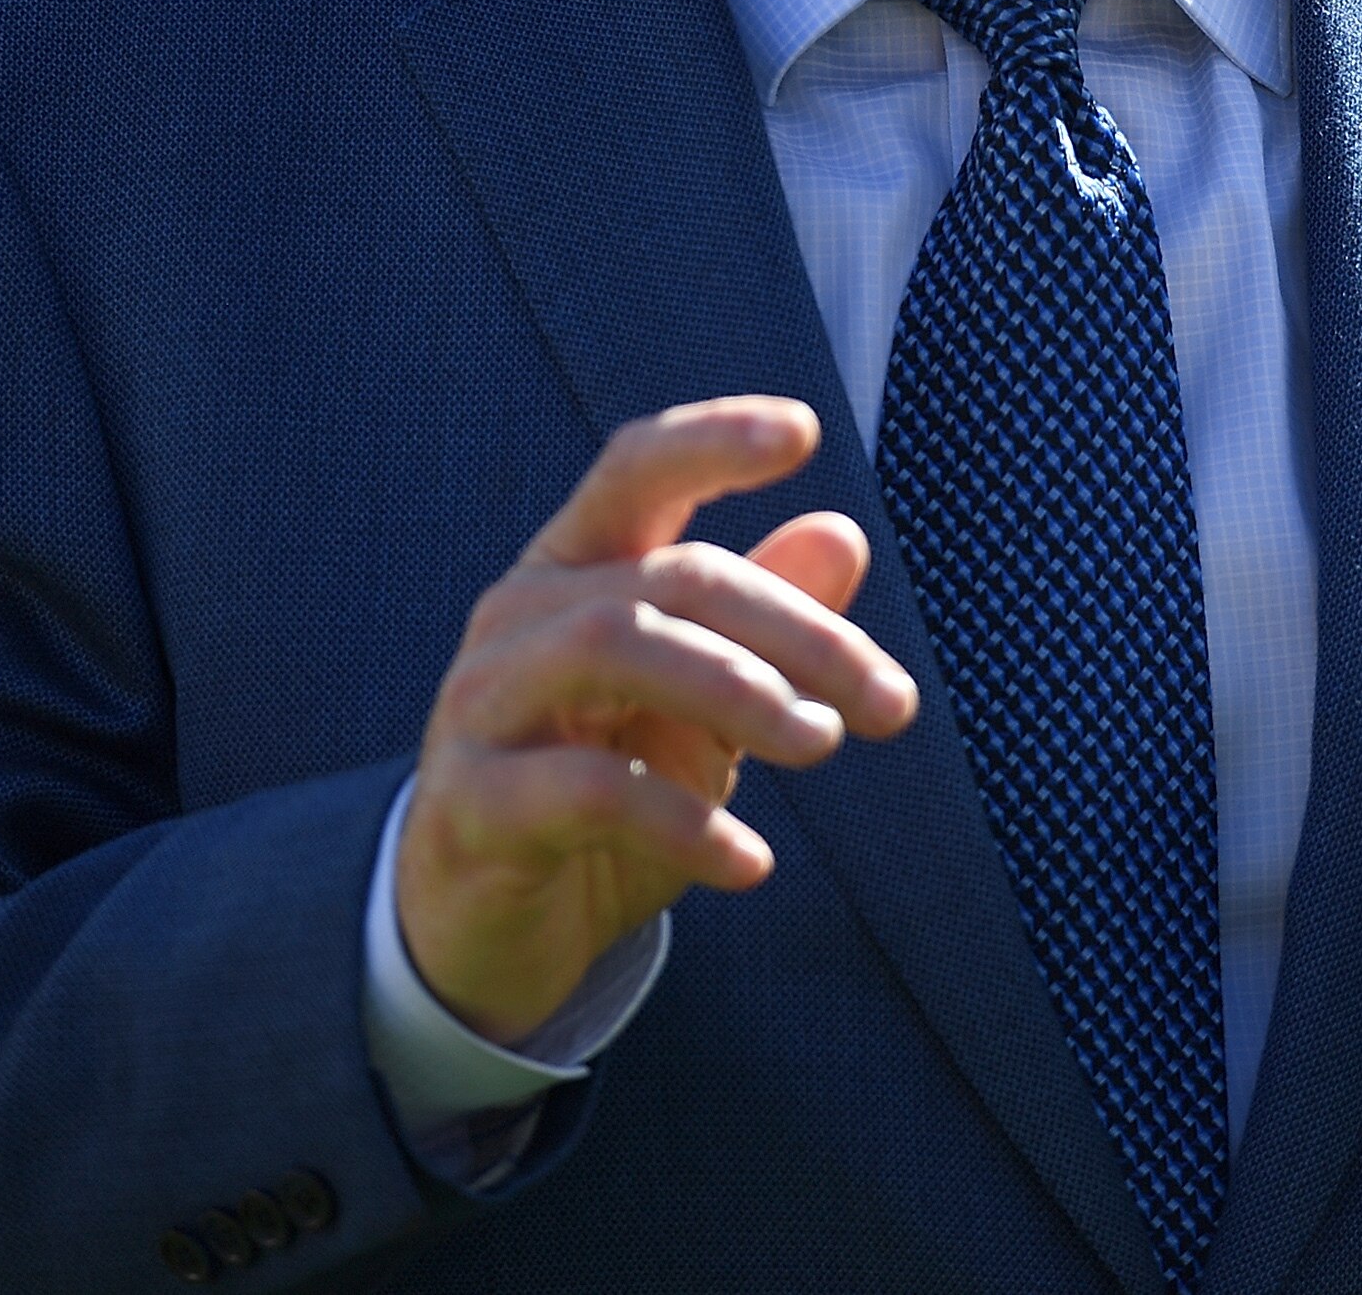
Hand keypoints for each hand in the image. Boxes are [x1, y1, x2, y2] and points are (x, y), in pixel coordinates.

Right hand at [398, 397, 917, 1044]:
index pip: (635, 470)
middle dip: (796, 631)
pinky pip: (589, 790)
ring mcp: (481, 705)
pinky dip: (686, 823)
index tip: (806, 431)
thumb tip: (842, 534)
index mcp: (574, 571)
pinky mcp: (470, 804)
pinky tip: (752, 863)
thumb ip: (765, 628)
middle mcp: (518, 618)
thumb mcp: (702, 712)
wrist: (487, 929)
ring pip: (614, 648)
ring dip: (741, 693)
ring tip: (823, 747)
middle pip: (669, 576)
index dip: (712, 440)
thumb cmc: (609, 795)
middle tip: (891, 703)